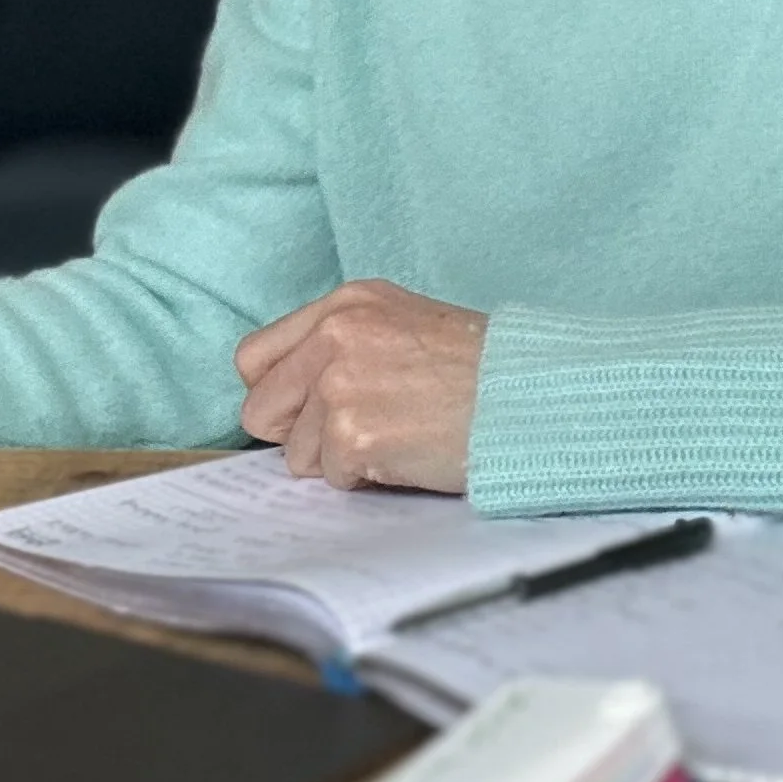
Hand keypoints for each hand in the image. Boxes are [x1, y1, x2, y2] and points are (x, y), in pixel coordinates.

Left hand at [234, 281, 488, 493]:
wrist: (528, 396)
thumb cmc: (477, 368)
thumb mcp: (403, 324)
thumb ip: (342, 345)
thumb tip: (291, 395)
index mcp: (344, 304)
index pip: (254, 357)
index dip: (277, 392)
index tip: (304, 409)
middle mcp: (334, 336)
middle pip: (261, 409)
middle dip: (298, 433)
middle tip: (351, 434)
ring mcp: (340, 385)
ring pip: (296, 454)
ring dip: (339, 458)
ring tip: (395, 437)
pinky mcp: (353, 434)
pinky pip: (331, 477)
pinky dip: (366, 477)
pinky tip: (405, 453)